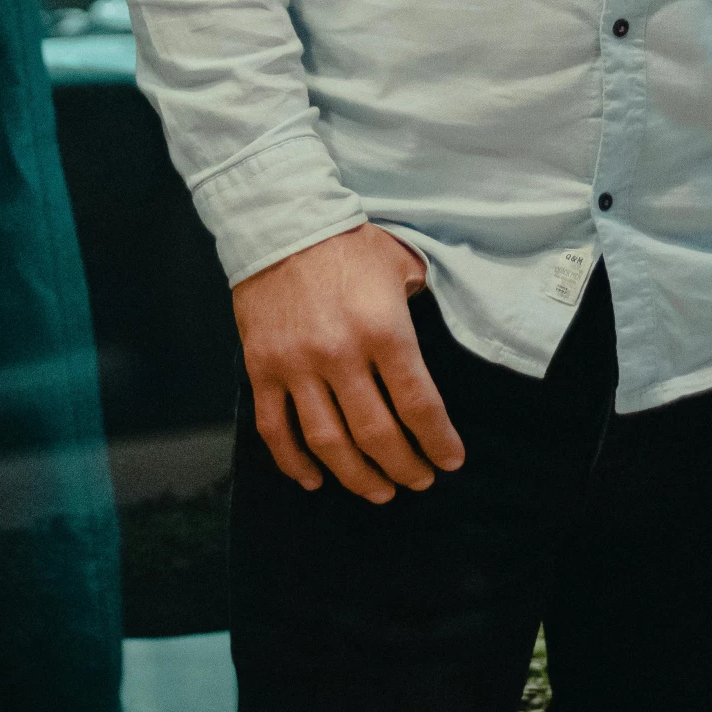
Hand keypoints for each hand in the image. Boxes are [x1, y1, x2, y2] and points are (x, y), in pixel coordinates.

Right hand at [232, 223, 464, 503]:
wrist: (282, 220)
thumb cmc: (350, 243)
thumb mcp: (402, 265)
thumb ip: (419, 307)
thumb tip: (431, 342)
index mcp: (383, 329)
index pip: (419, 405)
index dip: (438, 442)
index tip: (450, 462)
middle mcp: (340, 354)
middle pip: (377, 434)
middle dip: (404, 467)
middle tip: (418, 481)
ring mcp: (296, 365)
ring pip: (328, 443)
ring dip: (356, 477)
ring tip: (379, 491)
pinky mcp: (262, 368)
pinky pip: (275, 430)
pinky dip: (294, 463)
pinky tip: (315, 479)